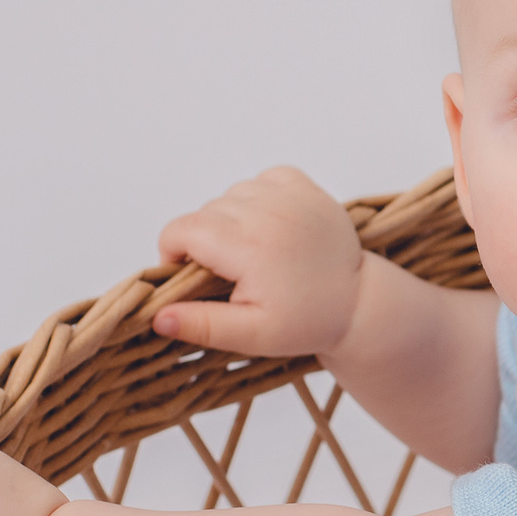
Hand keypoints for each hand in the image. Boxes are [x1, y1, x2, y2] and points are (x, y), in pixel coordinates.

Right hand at [153, 166, 363, 356]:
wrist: (360, 303)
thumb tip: (157, 316)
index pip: (180, 230)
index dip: (173, 254)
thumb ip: (203, 325)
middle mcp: (268, 212)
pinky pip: (262, 179)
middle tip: (231, 274)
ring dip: (230, 219)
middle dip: (203, 242)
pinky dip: (258, 198)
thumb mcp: (252, 335)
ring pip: (230, 195)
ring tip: (253, 252)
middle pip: (203, 213)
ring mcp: (290, 195)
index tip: (192, 277)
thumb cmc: (306, 322)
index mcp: (249, 247)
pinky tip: (269, 226)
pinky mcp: (306, 187)